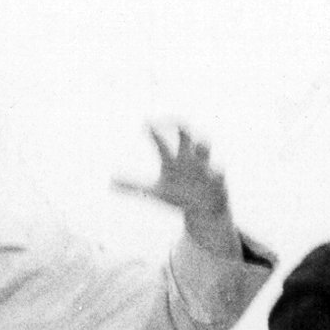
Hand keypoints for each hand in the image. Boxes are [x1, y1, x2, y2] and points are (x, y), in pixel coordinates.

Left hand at [114, 124, 235, 248]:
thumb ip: (133, 186)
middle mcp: (188, 158)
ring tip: (199, 142)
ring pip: (205, 149)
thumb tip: (110, 182)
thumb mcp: (155, 191)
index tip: (146, 122)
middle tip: (176, 121)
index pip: (161, 142)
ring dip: (202, 145)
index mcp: (172, 160)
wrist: (203, 209)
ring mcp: (204, 166)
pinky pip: (219, 172)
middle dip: (181, 128)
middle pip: (185, 137)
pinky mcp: (217, 179)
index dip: (154, 132)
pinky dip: (217, 171)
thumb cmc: (178, 196)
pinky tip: (216, 171)